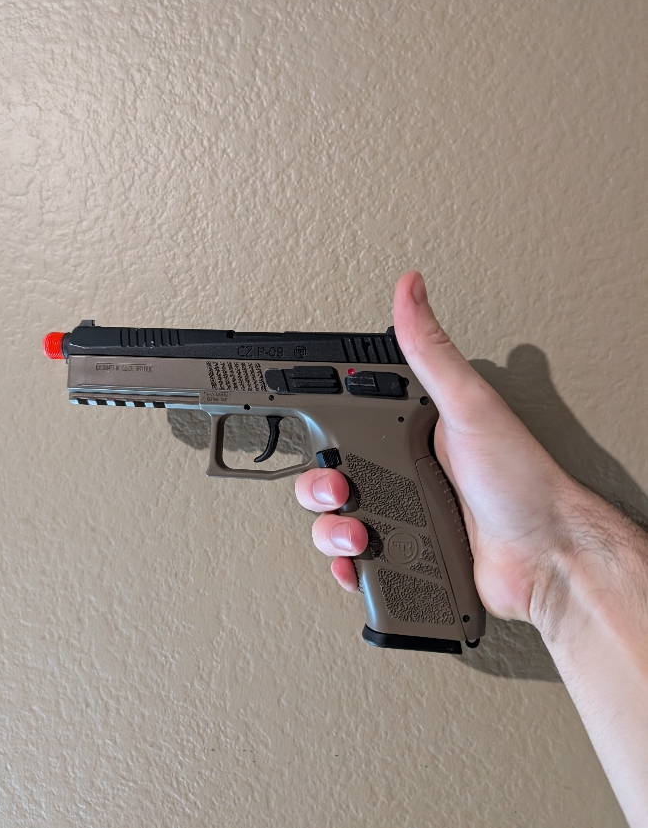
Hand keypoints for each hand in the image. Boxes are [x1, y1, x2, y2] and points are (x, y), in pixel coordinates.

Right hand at [295, 271, 572, 622]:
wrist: (545, 557)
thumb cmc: (521, 480)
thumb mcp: (470, 406)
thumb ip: (433, 351)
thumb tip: (411, 290)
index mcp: (414, 431)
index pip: (349, 422)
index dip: (324, 427)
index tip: (309, 430)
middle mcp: (404, 473)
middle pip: (330, 476)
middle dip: (319, 487)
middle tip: (340, 490)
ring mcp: (404, 516)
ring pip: (334, 522)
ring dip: (330, 531)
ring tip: (357, 533)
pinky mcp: (406, 556)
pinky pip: (354, 563)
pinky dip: (345, 565)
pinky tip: (356, 558)